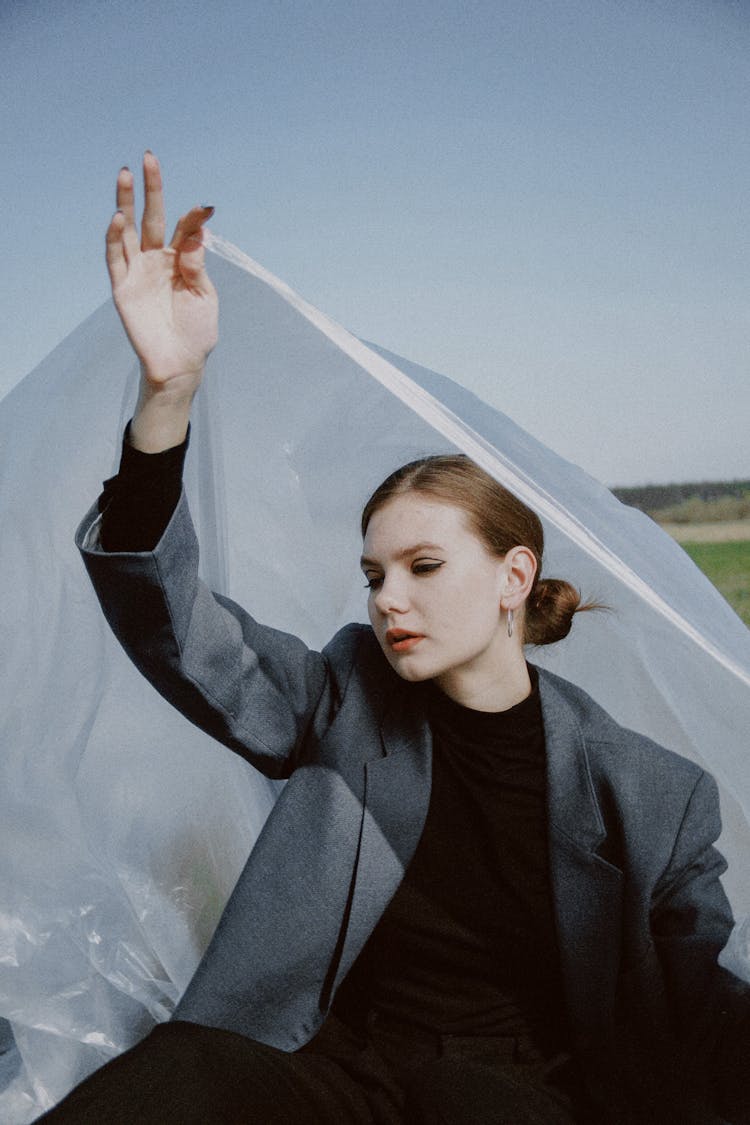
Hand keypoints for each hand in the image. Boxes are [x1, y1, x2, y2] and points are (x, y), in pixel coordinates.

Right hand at [105, 153, 217, 448]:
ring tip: (125, 174)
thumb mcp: (204, 295)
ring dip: (125, 202)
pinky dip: (114, 237)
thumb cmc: (197, 332)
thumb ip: (196, 264)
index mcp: (180, 260)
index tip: (206, 208)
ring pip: (127, 229)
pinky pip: (114, 258)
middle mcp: (156, 259)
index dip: (193, 217)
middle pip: (150, 217)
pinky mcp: (122, 286)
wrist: (181, 364)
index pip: (183, 228)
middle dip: (150, 188)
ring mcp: (137, 271)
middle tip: (148, 157)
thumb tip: (196, 230)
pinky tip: (117, 217)